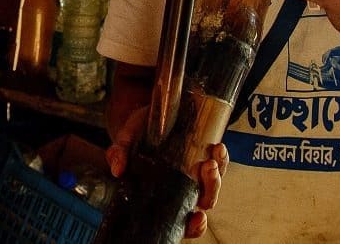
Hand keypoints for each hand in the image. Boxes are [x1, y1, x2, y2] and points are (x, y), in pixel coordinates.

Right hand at [105, 106, 228, 238]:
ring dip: (217, 174)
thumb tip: (117, 169)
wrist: (147, 114)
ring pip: (215, 183)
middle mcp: (184, 187)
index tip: (198, 217)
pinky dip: (222, 158)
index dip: (194, 225)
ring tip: (212, 157)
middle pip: (205, 201)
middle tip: (206, 169)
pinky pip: (220, 162)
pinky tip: (217, 147)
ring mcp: (197, 172)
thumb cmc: (136, 135)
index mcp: (165, 194)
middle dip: (211, 189)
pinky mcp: (205, 155)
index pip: (183, 221)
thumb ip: (119, 153)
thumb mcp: (126, 141)